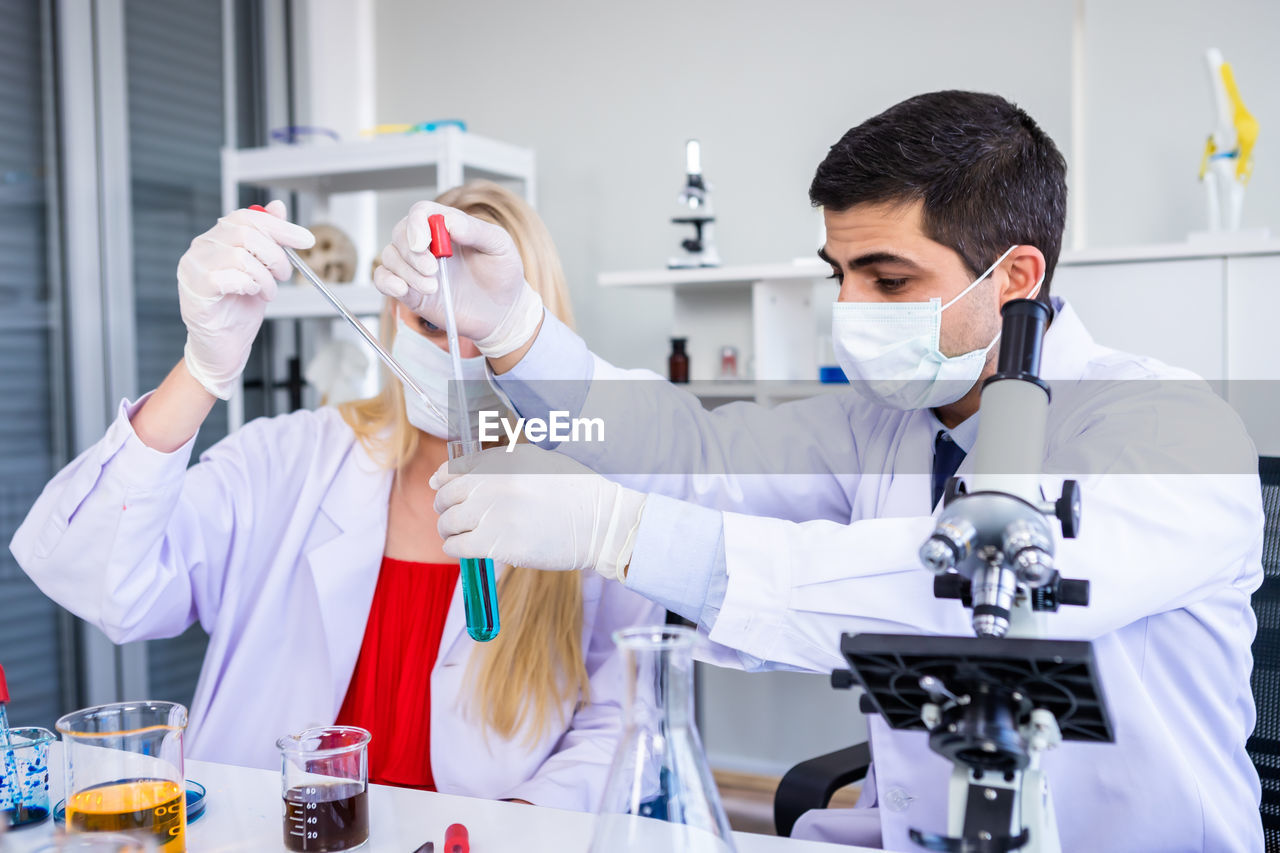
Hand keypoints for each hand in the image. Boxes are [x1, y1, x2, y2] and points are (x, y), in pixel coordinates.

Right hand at [178, 200, 313, 398]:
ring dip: (265, 277)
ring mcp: (192, 269)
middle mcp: (199, 249)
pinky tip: (251, 295)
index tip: (305, 240)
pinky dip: (249, 286)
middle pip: (245, 232)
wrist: (223, 349)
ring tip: (267, 292)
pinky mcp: (195, 291)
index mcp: (214, 240)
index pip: (246, 217)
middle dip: (276, 255)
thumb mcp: (262, 271)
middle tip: (284, 275)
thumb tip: (278, 207)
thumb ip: (268, 240)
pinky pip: (229, 277)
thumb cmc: (238, 312)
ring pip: (241, 255)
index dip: (279, 226)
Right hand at [373, 201, 543, 357]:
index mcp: (448, 226)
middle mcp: (428, 244)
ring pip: (390, 257)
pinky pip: (383, 279)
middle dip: (412, 253)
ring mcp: (417, 267)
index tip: (424, 242)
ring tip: (433, 288)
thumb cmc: (502, 275)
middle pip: (401, 233)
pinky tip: (403, 289)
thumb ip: (476, 230)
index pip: (421, 212)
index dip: (417, 224)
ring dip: (407, 272)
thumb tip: (450, 222)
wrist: (502, 313)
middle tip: (433, 270)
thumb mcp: (499, 246)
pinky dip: (386, 282)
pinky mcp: (410, 290)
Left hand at [430, 445, 646, 578]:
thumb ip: (503, 464)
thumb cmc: (576, 493)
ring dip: (448, 530)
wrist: (601, 524)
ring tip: (457, 535)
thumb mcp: (540, 462)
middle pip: (448, 496)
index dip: (442, 479)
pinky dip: (455, 548)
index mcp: (505, 461)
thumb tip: (460, 472)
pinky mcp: (498, 544)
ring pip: (449, 522)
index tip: (439, 487)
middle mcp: (495, 483)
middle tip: (450, 516)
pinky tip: (464, 549)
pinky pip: (458, 546)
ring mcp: (495, 514)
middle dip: (444, 507)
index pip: (455, 468)